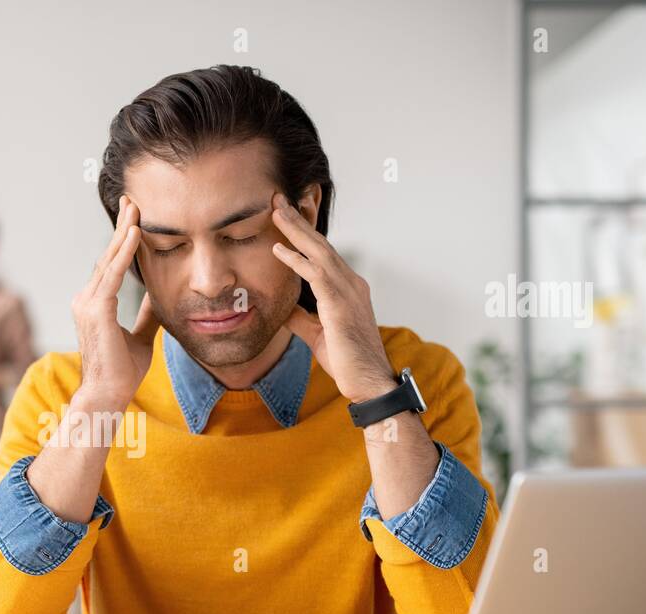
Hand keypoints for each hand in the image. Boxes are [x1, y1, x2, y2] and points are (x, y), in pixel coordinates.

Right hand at [71, 195, 159, 409]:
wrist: (108, 396)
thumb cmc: (121, 373)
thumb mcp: (140, 336)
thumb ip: (146, 315)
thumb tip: (158, 296)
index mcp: (95, 305)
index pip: (110, 266)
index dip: (122, 241)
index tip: (132, 217)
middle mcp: (86, 299)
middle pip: (107, 256)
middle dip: (121, 226)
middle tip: (132, 199)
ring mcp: (88, 303)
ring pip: (108, 260)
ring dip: (123, 232)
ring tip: (135, 207)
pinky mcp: (96, 310)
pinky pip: (112, 274)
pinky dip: (124, 252)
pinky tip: (135, 232)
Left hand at [270, 193, 396, 403]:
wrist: (369, 383)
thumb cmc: (348, 361)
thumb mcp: (317, 334)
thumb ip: (301, 317)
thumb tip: (284, 308)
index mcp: (347, 288)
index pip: (323, 253)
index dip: (304, 233)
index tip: (287, 214)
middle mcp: (351, 284)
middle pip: (321, 244)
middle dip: (298, 219)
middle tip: (277, 198)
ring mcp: (348, 292)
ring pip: (318, 252)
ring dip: (296, 229)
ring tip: (276, 210)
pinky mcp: (340, 305)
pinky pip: (316, 275)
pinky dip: (296, 260)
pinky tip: (279, 248)